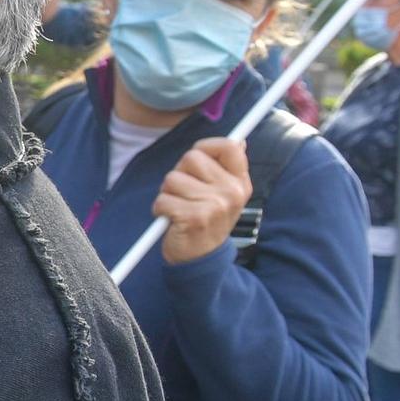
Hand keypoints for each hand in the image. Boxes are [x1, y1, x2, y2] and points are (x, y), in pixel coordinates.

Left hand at [155, 136, 250, 264]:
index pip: (229, 146)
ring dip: (168, 194)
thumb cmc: (206, 220)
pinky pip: (162, 200)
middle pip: (191, 158)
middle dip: (179, 174)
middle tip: (185, 195)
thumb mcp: (223, 194)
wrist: (201, 259)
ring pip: (172, 179)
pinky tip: (172, 221)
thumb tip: (239, 141)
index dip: (206, 147)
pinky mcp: (195, 218)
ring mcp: (215, 205)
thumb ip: (225, 168)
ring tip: (180, 209)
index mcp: (240, 182)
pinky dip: (160, 210)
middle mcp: (231, 192)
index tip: (195, 162)